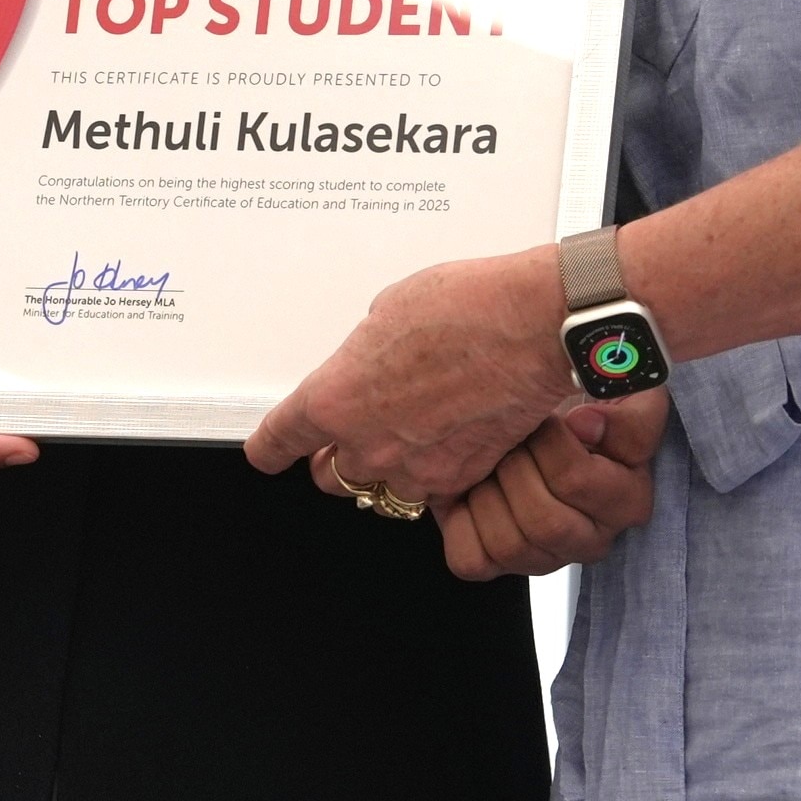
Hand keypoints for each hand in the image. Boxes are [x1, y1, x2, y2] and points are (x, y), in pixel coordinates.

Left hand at [242, 245, 579, 507]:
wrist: (534, 327)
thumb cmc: (467, 308)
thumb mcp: (388, 309)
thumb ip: (366, 351)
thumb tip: (372, 359)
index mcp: (336, 399)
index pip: (280, 441)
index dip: (268, 449)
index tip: (266, 453)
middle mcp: (370, 443)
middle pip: (331, 477)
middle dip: (334, 459)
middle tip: (351, 437)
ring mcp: (417, 468)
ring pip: (383, 492)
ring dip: (385, 472)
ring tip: (404, 440)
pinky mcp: (461, 477)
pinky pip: (432, 491)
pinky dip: (432, 475)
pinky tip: (445, 444)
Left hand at [433, 393, 667, 582]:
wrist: (512, 421)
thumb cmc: (562, 405)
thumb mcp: (603, 386)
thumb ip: (617, 393)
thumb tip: (586, 425)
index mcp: (629, 498)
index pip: (580, 482)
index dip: (552, 443)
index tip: (549, 418)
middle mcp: (594, 539)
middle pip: (546, 522)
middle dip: (517, 468)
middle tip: (515, 440)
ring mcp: (546, 559)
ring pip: (510, 544)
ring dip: (489, 492)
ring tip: (495, 464)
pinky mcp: (498, 566)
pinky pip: (471, 559)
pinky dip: (461, 521)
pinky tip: (472, 493)